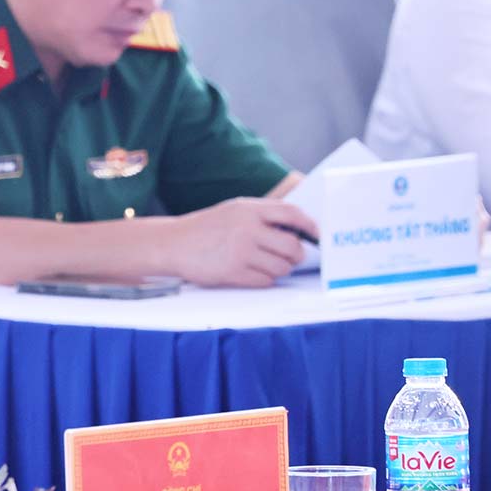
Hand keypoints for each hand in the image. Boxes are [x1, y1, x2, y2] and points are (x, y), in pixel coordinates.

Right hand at [164, 197, 318, 287]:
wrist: (172, 244)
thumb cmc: (205, 229)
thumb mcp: (232, 212)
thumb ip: (261, 217)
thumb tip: (297, 230)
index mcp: (248, 210)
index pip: (292, 214)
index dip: (310, 226)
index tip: (318, 235)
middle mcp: (246, 229)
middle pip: (292, 246)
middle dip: (295, 255)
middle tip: (290, 257)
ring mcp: (240, 251)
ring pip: (282, 267)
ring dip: (280, 269)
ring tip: (267, 265)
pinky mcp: (233, 272)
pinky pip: (266, 281)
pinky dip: (265, 280)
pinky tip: (253, 273)